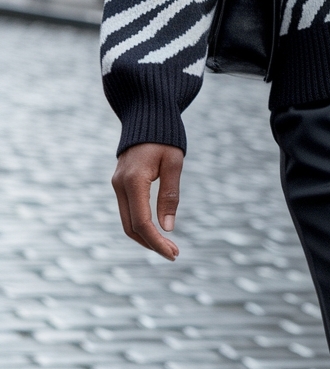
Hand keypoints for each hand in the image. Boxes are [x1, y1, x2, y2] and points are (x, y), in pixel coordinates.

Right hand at [111, 143, 183, 259]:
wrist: (147, 114)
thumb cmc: (165, 138)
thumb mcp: (173, 163)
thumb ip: (169, 195)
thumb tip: (167, 228)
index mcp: (133, 181)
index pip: (142, 222)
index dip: (157, 242)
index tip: (174, 253)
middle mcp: (120, 185)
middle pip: (131, 227)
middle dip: (151, 244)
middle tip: (174, 254)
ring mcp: (117, 184)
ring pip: (126, 221)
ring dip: (145, 237)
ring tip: (167, 246)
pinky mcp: (120, 183)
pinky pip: (127, 211)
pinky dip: (139, 225)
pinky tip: (155, 230)